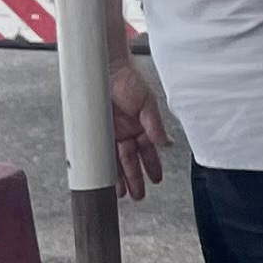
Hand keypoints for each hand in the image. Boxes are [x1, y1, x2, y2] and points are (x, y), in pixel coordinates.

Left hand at [109, 57, 171, 201]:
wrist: (106, 68)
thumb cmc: (128, 78)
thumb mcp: (148, 103)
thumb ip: (155, 125)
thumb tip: (165, 143)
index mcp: (142, 126)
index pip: (148, 152)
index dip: (152, 167)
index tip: (156, 179)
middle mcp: (127, 131)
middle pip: (131, 160)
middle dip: (136, 178)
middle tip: (138, 195)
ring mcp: (111, 133)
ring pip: (116, 161)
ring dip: (121, 177)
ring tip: (123, 193)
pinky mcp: (96, 131)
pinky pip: (100, 153)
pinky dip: (104, 166)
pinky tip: (107, 177)